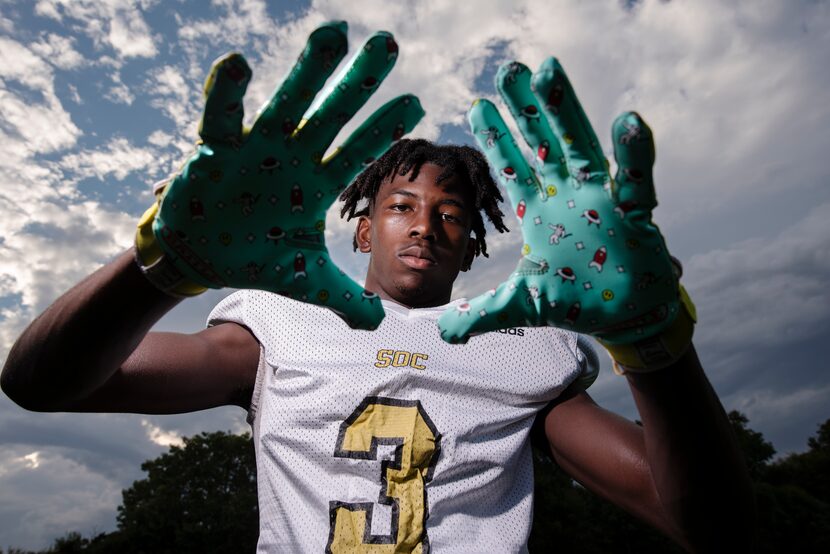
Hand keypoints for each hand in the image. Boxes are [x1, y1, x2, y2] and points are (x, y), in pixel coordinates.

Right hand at [137, 22, 423, 329]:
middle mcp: (292, 158)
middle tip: (387, 45)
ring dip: (308, 71)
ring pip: (286, 103)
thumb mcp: (303, 281)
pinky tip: (237, 63)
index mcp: (315, 184)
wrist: (202, 257)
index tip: (414, 106)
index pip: (356, 152)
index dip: (382, 131)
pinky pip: (221, 117)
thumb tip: (379, 325)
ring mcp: (256, 149)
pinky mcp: (215, 151)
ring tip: (333, 32)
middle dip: (358, 82)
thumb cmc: (254, 256)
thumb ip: (341, 298)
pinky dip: (226, 94)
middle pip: (332, 114)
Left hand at [438, 58, 691, 364]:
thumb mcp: (523, 304)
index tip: (477, 105)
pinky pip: (635, 178)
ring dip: (566, 110)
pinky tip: (627, 122)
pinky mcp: (634, 213)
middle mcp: (567, 195)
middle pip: (544, 142)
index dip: (496, 138)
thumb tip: (444, 333)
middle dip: (526, 109)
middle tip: (508, 72)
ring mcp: (601, 198)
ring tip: (550, 72)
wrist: (622, 317)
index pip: (512, 167)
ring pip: (582, 145)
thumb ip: (483, 313)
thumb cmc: (575, 301)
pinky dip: (633, 153)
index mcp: (540, 210)